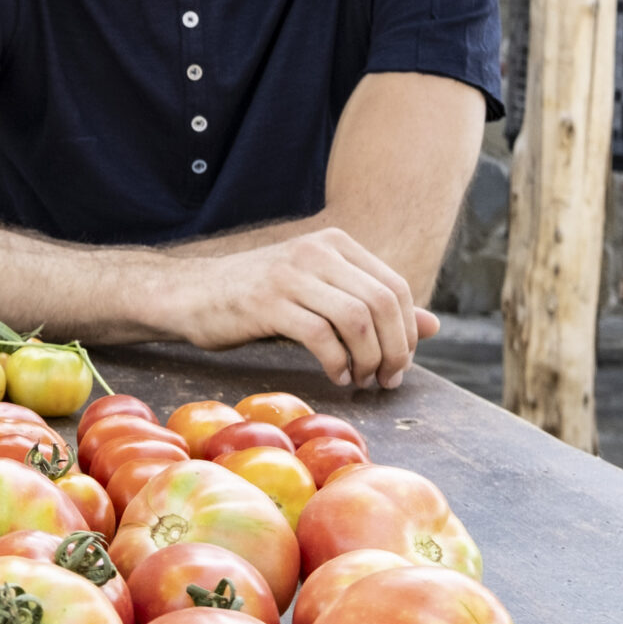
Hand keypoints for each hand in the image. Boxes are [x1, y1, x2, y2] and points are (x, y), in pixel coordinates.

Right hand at [171, 226, 432, 389]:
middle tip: (386, 380)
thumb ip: (373, 307)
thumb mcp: (320, 295)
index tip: (398, 363)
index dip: (406, 331)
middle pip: (382, 303)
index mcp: (334, 243)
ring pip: (357, 319)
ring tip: (361, 379)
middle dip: (394, 350)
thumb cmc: (255, 299)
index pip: (394, 286)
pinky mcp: (266, 302)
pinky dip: (337, 362)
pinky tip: (335, 375)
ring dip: (368, 359)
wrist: (188, 294)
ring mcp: (290, 274)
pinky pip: (321, 336)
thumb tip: (433, 326)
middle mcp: (315, 251)